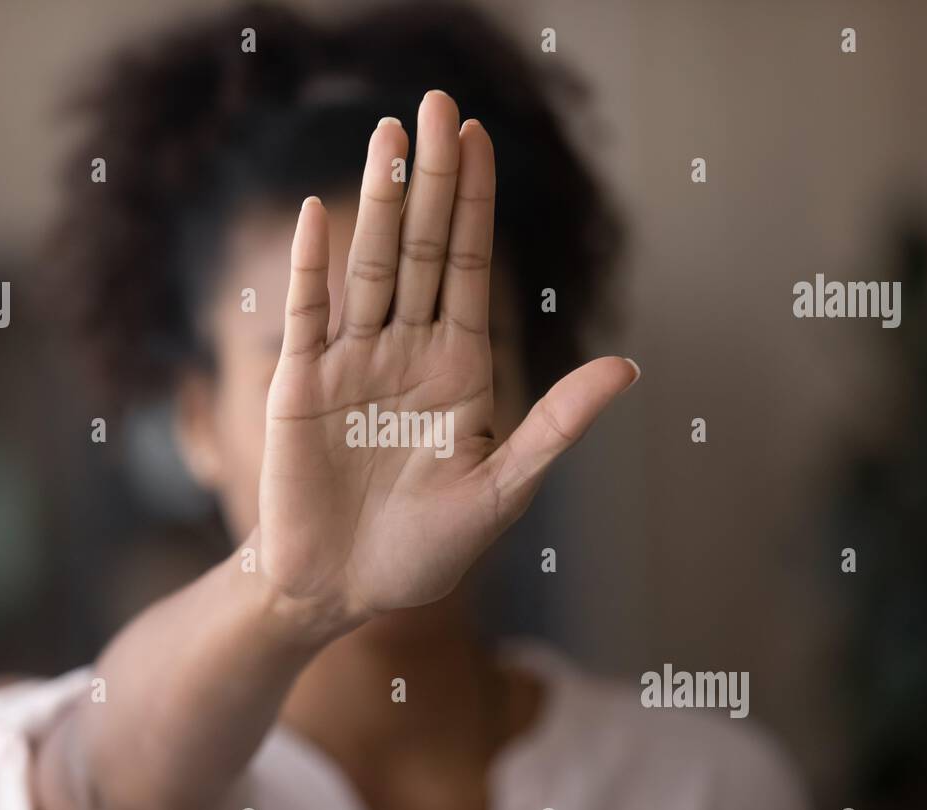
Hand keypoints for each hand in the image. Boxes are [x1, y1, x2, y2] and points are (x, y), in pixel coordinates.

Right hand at [259, 90, 638, 628]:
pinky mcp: (299, 386)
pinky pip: (306, 315)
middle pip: (423, 249)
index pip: (470, 267)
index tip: (477, 138)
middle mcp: (406, 352)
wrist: (342, 591)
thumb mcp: (503, 491)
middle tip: (438, 102)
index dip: (475, 202)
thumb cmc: (424, 551)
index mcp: (459, 369)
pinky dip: (310, 266)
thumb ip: (555, 426)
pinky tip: (317, 213)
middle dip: (432, 178)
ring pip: (370, 267)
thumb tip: (627, 367)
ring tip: (387, 134)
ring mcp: (352, 363)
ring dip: (377, 202)